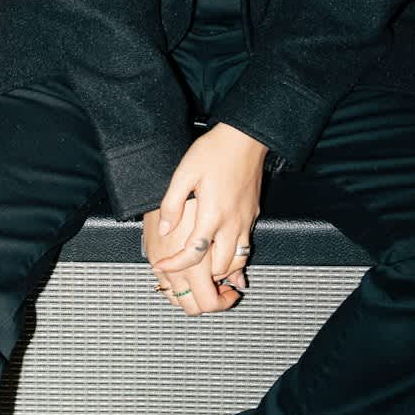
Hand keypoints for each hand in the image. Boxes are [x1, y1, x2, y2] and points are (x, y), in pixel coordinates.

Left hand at [143, 124, 265, 315]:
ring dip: (222, 269)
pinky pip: (246, 247)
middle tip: (186, 272)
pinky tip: (223, 253)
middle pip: (220, 267)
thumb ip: (172, 204)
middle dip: (203, 275)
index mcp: (212, 214)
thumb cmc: (215, 151)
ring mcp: (245, 220)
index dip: (175, 264)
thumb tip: (165, 229)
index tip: (162, 265)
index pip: (193, 253)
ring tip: (205, 267)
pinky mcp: (252, 215)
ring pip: (238, 262)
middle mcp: (232, 222)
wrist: (245, 138)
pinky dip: (235, 257)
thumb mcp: (184, 173)